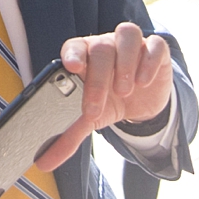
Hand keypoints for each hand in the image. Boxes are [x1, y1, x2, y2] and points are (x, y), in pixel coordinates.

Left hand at [34, 24, 173, 170]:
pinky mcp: (156, 51)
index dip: (73, 54)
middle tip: (96, 107)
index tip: (71, 68)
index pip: (75, 46)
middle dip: (98, 78)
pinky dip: (149, 61)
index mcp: (84, 56)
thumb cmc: (108, 102)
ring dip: (124, 63)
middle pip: (100, 48)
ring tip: (123, 91)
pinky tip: (144, 81)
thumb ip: (67, 137)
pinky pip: (155, 44)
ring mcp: (132, 45)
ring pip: (127, 34)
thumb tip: (42, 164)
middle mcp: (106, 45)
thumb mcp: (89, 119)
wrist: (140, 104)